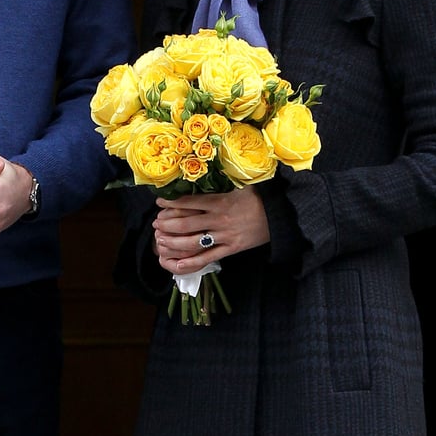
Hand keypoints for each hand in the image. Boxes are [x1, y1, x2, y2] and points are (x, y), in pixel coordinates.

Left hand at [152, 187, 269, 276]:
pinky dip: (192, 262)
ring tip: (160, 240)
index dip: (171, 203)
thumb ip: (221, 183)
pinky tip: (177, 263)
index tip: (159, 202)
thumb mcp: (240, 184)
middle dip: (167, 224)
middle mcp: (219, 219)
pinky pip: (208, 257)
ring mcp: (225, 236)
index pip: (189, 202)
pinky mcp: (231, 249)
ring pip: (193, 241)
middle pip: (186, 223)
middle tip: (155, 224)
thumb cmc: (259, 197)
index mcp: (220, 201)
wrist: (280, 215)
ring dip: (174, 242)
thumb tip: (205, 172)